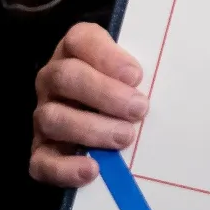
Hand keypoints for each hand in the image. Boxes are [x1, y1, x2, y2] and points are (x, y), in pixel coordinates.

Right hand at [31, 22, 149, 187]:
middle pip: (65, 77)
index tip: (136, 75)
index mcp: (76, 52)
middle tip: (139, 109)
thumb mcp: (134, 75)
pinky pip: (41, 161)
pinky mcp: (41, 151)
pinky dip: (65, 168)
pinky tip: (92, 170)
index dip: (105, 56)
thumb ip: (141, 74)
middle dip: (104, 93)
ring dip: (91, 128)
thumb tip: (168, 85)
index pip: (80, 39)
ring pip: (53, 118)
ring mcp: (45, 115)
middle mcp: (54, 80)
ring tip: (125, 137)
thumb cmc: (128, 92)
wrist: (109, 123)